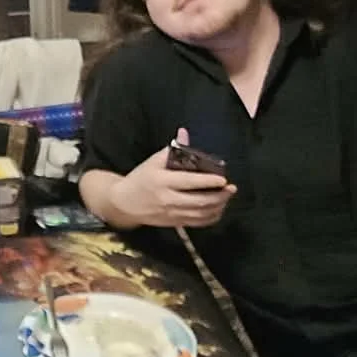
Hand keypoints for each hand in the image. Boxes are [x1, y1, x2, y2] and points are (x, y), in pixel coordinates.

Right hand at [114, 133, 235, 230]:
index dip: (207, 181)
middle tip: (231, 188)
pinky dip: (211, 217)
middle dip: (219, 196)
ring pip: (201, 214)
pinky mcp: (175, 223)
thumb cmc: (140, 178)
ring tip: (226, 197)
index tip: (222, 178)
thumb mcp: (153, 161)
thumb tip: (184, 132)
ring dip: (218, 206)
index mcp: (162, 181)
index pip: (189, 182)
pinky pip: (198, 223)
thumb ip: (172, 149)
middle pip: (199, 201)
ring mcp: (173, 214)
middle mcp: (168, 200)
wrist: (125, 203)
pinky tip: (218, 208)